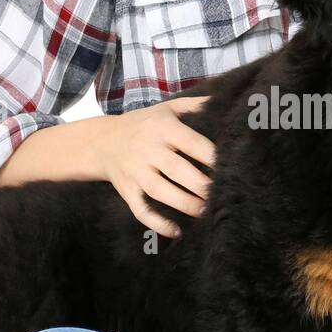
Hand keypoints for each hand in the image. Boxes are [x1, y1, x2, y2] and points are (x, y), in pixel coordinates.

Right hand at [92, 95, 215, 238]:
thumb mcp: (166, 108)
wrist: (102, 140)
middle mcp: (147, 149)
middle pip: (177, 169)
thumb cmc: (143, 124)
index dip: (211, 157)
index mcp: (162, 127)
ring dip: (183, 203)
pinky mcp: (126, 189)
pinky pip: (140, 209)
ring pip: (159, 191)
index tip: (230, 168)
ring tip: (205, 212)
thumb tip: (223, 100)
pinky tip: (176, 231)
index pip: (191, 143)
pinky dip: (156, 223)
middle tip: (220, 195)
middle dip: (200, 184)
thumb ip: (194, 104)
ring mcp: (135, 171)